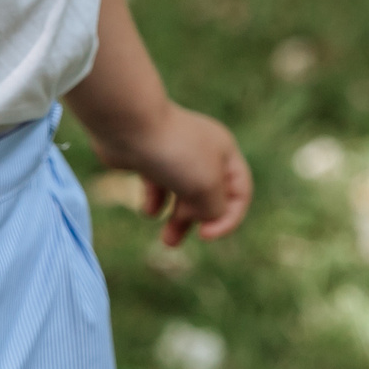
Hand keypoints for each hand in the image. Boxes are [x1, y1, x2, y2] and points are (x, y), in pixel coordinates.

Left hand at [88, 103, 252, 247]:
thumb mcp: (207, 187)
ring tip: (167, 241)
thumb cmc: (174, 154)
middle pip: (209, 196)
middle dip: (198, 222)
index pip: (240, 192)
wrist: (129, 126)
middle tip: (176, 242)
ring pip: (183, 195)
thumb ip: (216, 210)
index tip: (205, 234)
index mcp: (225, 152)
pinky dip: (155, 202)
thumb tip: (206, 217)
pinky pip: (159, 187)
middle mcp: (203, 152)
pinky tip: (148, 207)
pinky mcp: (150, 159)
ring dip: (177, 220)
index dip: (229, 219)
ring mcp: (175, 155)